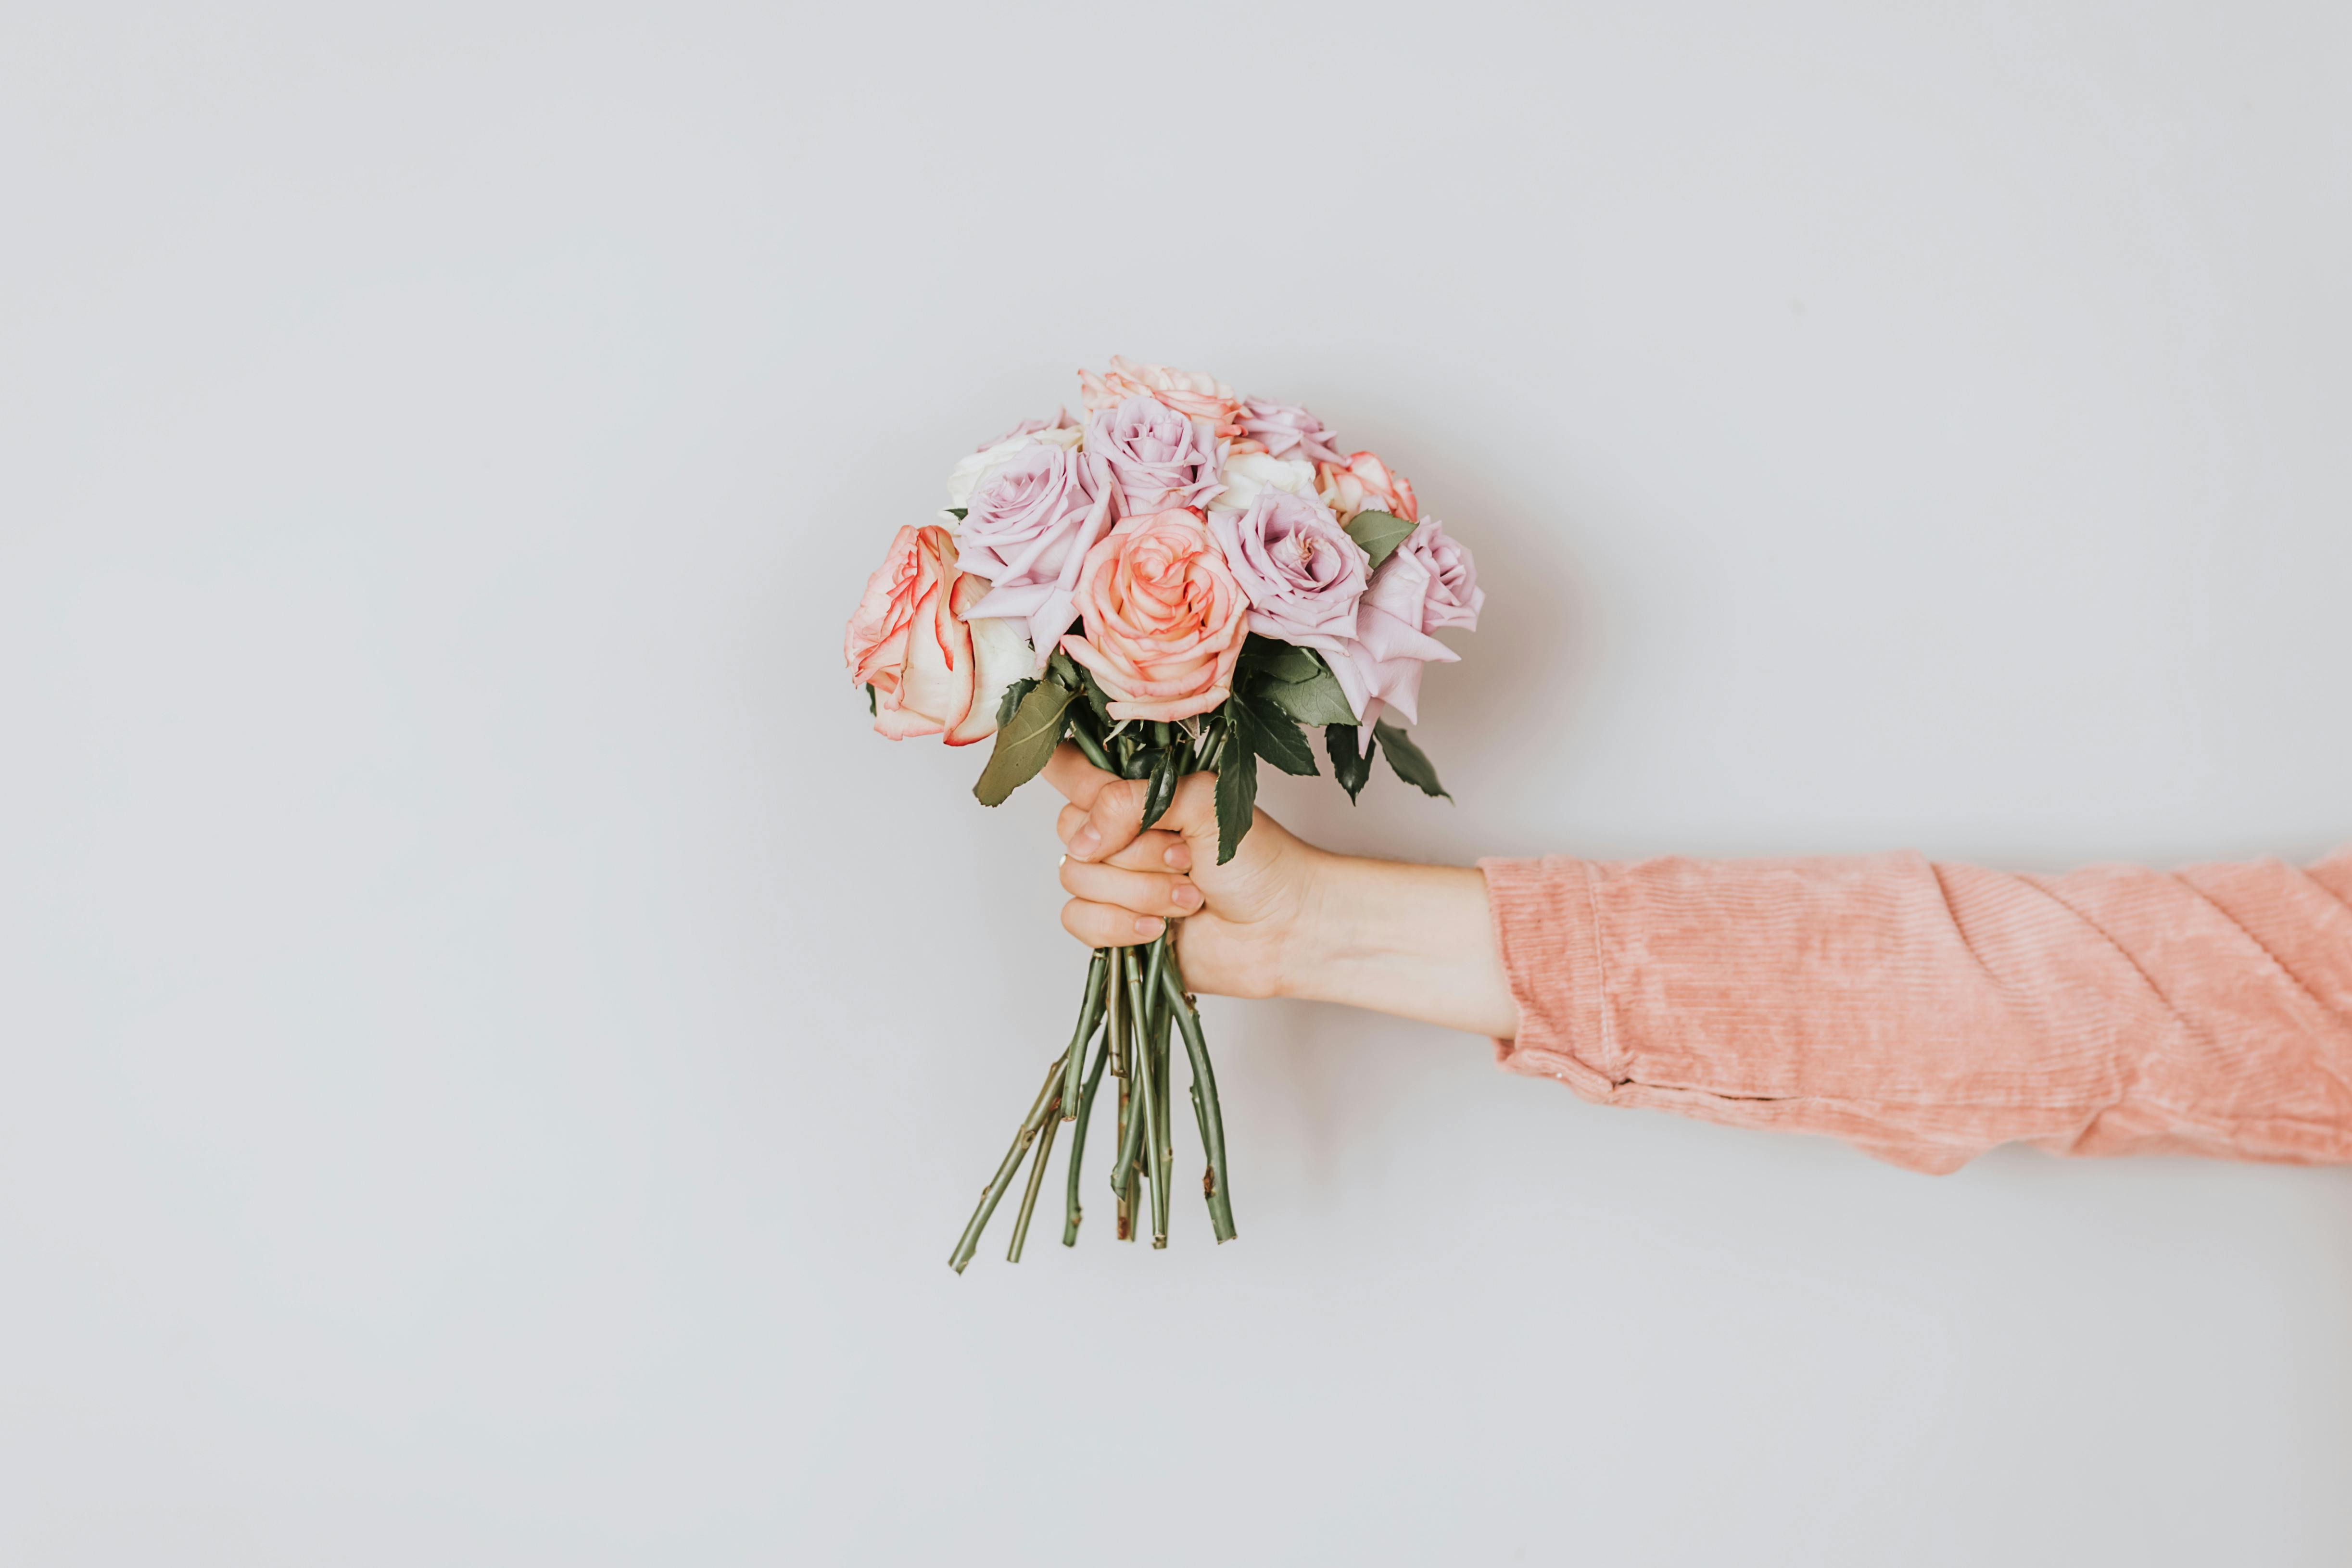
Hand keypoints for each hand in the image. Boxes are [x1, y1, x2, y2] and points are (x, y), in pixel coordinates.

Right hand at [1038, 741, 1519, 1036]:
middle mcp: (1118, 834)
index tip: (1096, 794)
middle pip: (1069, 830)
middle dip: (1131, 850)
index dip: (1069, 776)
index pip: (1069, 767)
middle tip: (1185, 857)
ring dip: (1139, 891)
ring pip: (1076, 879)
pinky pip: (1079, 922)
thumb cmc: (1260, 860)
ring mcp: (1113, 881)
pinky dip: (1121, 925)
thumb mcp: (1204, 804)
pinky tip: (1161, 929)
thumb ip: (1135, 800)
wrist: (1285, 928)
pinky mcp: (1113, 926)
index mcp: (1137, 792)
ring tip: (1189, 897)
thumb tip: (1084, 836)